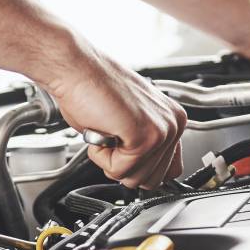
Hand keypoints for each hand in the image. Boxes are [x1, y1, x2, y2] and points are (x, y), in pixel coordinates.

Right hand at [43, 48, 186, 189]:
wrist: (77, 69)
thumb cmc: (93, 89)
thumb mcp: (128, 122)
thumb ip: (143, 147)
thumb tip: (143, 173)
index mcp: (173, 119)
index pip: (170, 170)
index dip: (140, 168)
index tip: (125, 150)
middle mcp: (173, 124)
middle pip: (152, 181)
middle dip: (123, 166)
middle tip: (112, 136)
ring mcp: (161, 131)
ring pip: (135, 179)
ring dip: (111, 160)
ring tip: (107, 129)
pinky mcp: (145, 137)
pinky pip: (119, 170)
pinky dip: (101, 156)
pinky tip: (102, 130)